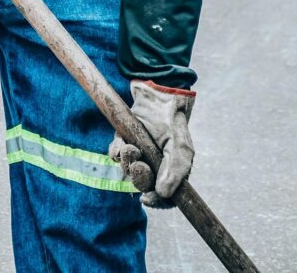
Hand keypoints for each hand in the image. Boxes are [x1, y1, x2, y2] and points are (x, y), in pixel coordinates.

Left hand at [109, 80, 195, 206]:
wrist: (158, 96)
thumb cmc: (173, 122)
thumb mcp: (181, 145)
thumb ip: (176, 168)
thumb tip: (164, 193)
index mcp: (170, 171)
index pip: (164, 197)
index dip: (155, 201)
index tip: (147, 198)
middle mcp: (153, 166)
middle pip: (142, 184)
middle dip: (138, 177)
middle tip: (138, 164)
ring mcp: (137, 155)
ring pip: (127, 170)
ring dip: (127, 161)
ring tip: (130, 147)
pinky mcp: (124, 142)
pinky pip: (115, 155)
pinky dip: (116, 152)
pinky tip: (121, 144)